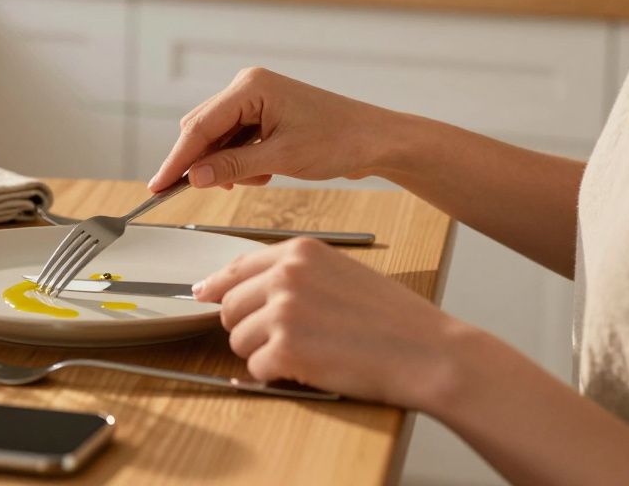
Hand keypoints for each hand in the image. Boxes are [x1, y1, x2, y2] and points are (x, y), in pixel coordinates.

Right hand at [148, 67, 400, 192]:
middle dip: (201, 163)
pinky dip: (240, 162)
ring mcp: (256, 99)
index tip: (158, 185)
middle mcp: (248, 87)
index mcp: (251, 86)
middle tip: (192, 192)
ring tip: (255, 179)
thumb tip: (194, 178)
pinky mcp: (263, 114)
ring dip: (226, 165)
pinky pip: (235, 140)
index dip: (176, 159)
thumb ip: (233, 167)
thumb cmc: (339, 140)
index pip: (199, 126)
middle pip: (203, 129)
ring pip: (218, 138)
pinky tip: (261, 173)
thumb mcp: (281, 158)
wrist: (376, 139)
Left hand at [194, 236, 462, 407]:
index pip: (236, 267)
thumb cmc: (391, 318)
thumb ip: (292, 274)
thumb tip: (237, 285)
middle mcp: (285, 276)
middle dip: (248, 327)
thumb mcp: (339, 272)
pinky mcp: (284, 349)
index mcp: (299, 252)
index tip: (202, 293)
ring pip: (238, 339)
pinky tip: (308, 368)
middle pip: (229, 306)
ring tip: (304, 352)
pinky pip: (255, 368)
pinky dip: (275, 376)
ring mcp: (282, 312)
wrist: (426, 351)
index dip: (216, 285)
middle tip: (282, 339)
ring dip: (262, 353)